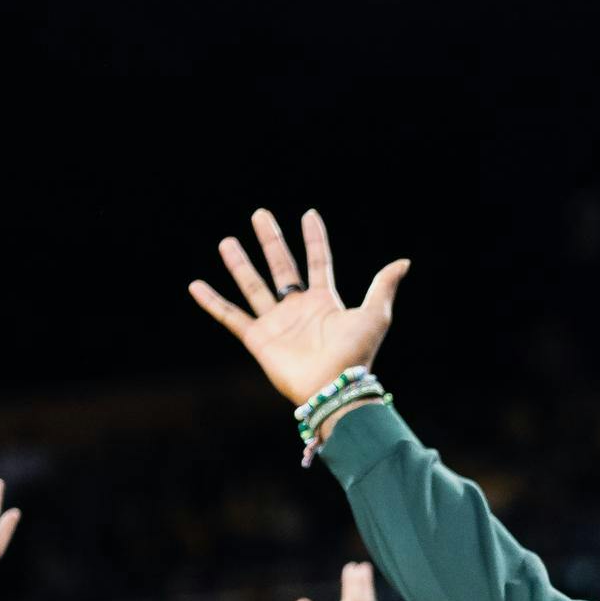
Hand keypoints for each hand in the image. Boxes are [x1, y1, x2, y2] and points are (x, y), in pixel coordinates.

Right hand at [190, 208, 409, 410]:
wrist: (333, 387)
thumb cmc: (356, 354)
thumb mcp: (375, 315)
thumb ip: (384, 286)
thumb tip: (403, 262)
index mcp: (325, 301)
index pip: (317, 261)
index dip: (314, 239)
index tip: (309, 214)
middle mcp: (299, 309)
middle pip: (281, 266)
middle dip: (271, 240)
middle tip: (259, 214)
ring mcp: (277, 324)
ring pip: (254, 285)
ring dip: (239, 264)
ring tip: (226, 241)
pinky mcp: (258, 339)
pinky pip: (231, 317)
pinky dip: (212, 302)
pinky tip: (195, 285)